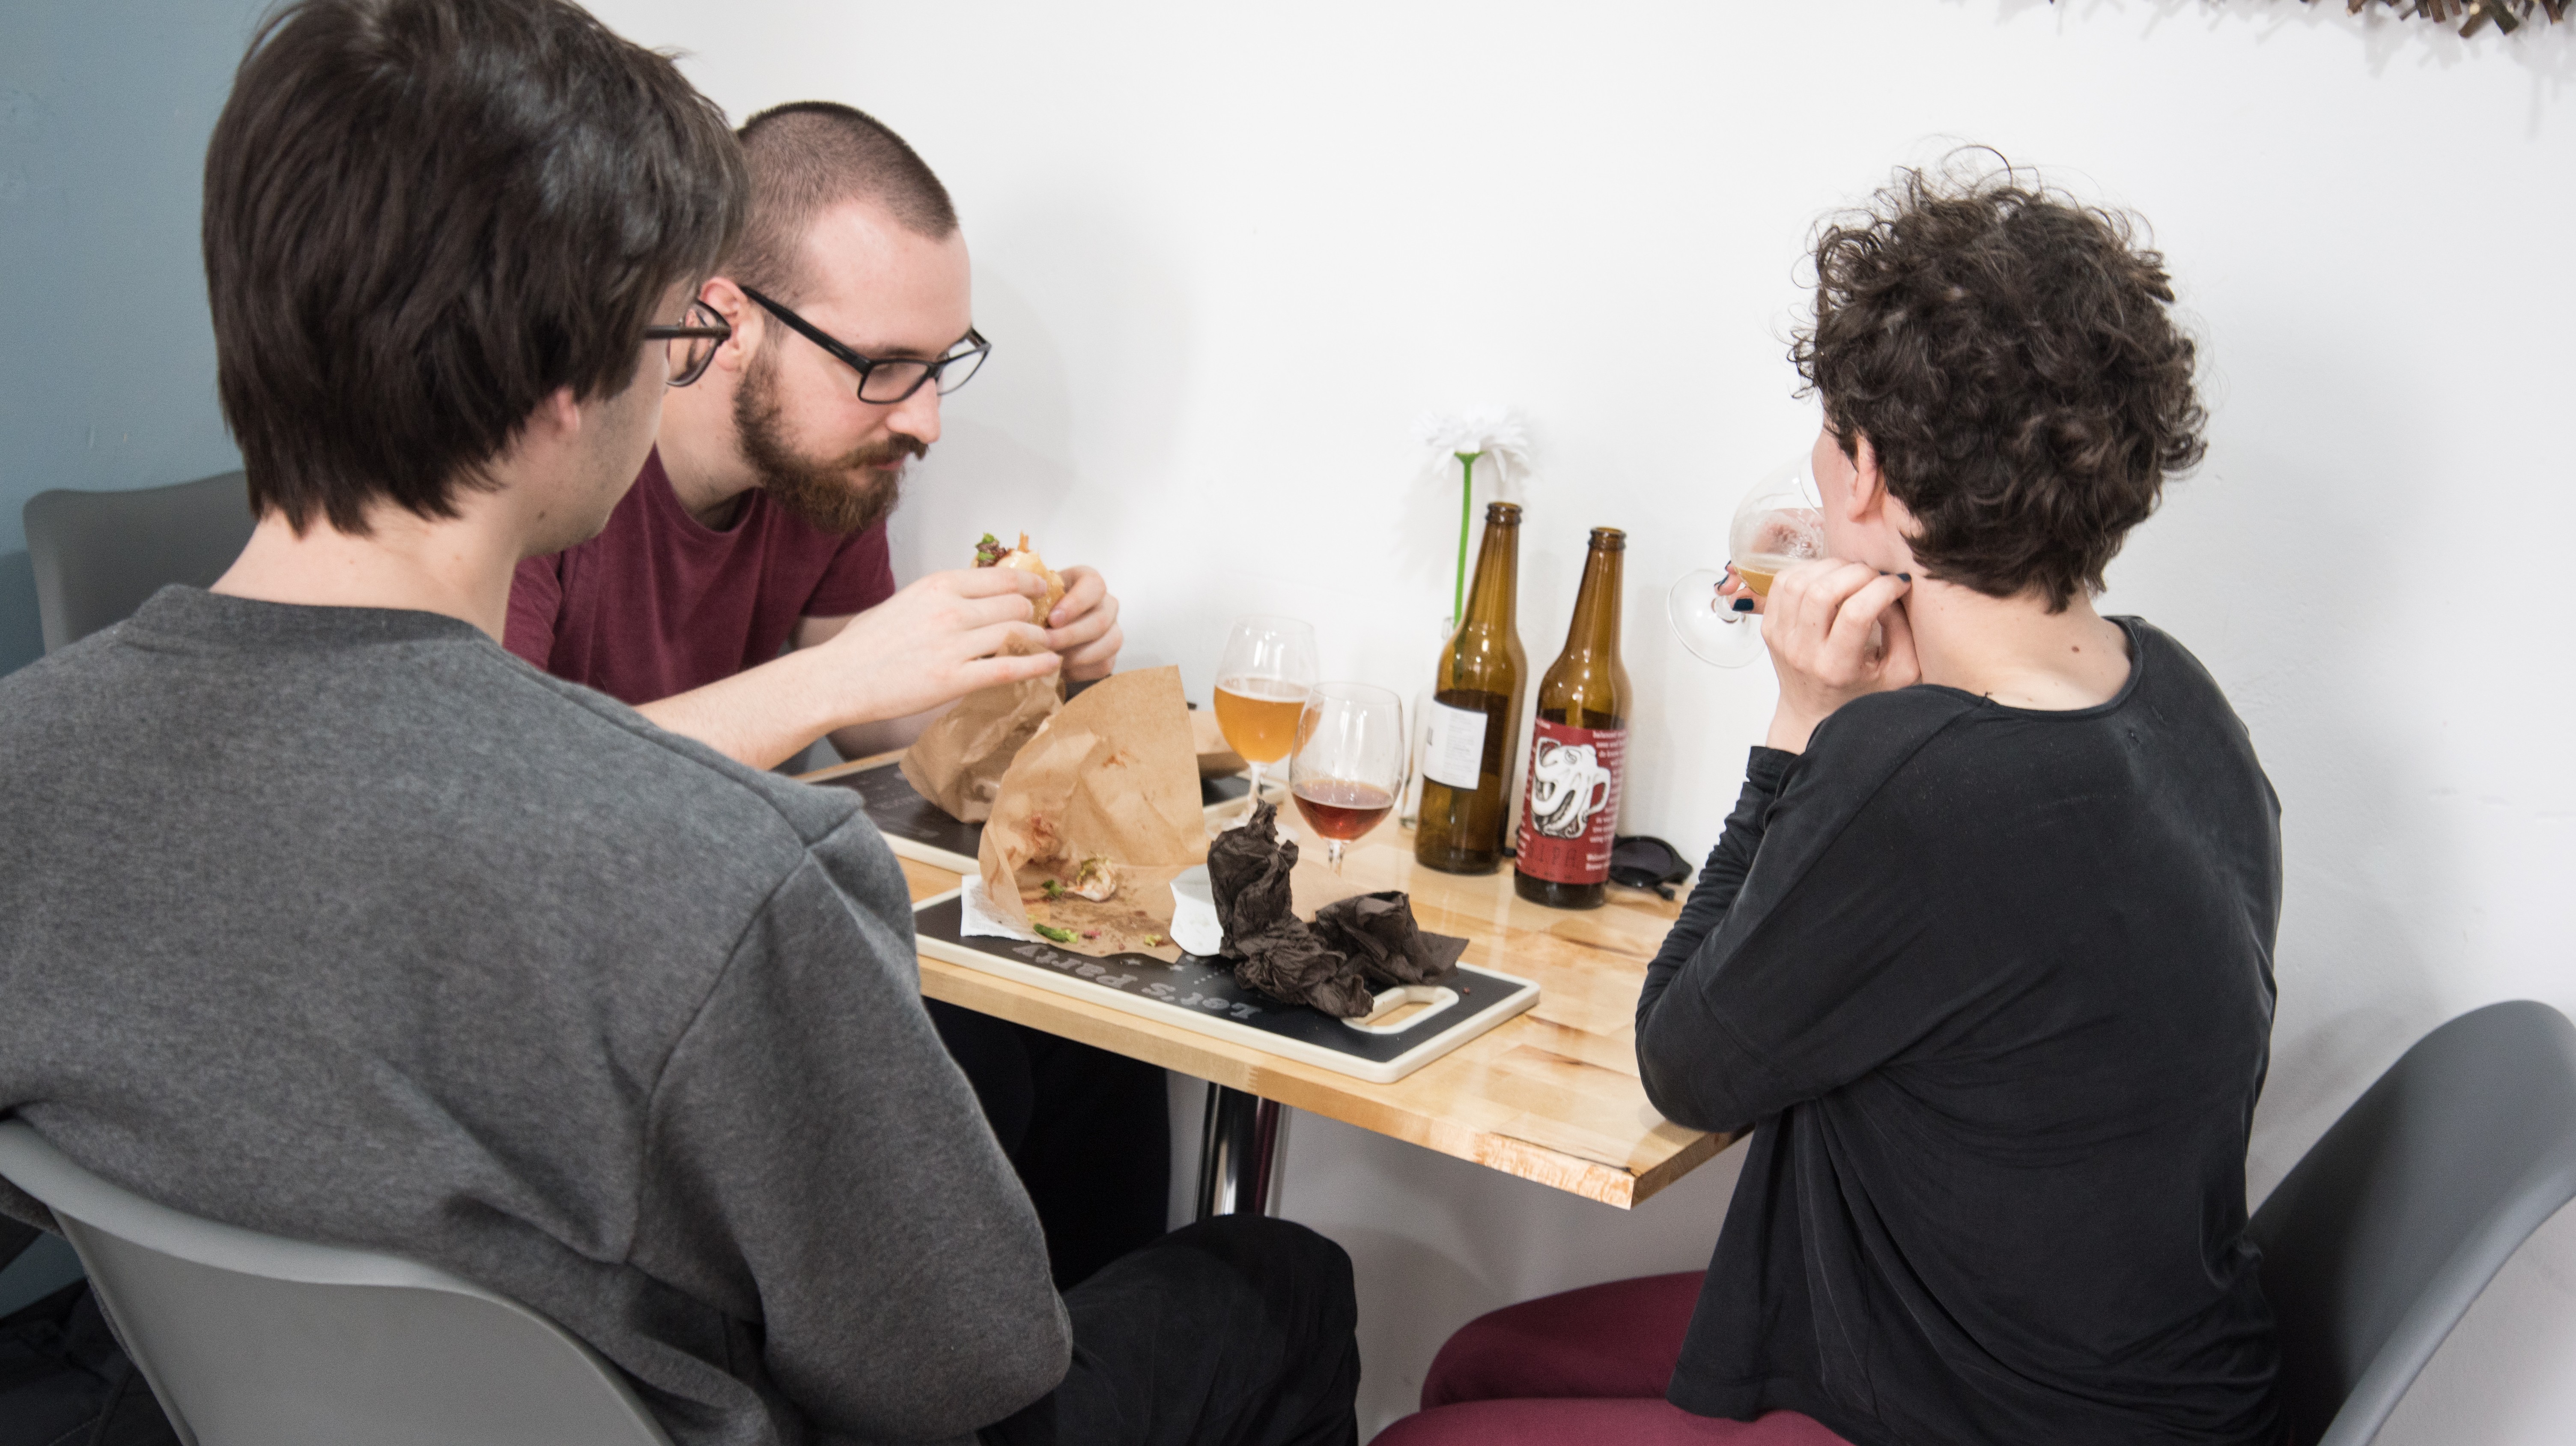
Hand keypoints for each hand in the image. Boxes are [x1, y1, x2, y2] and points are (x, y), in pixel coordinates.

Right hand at [814, 568, 1058, 724]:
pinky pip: (1010, 668)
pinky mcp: (954, 679)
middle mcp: (951, 609)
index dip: (1030, 584)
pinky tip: (1051, 665)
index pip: (1002, 577)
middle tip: (1043, 626)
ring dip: (1039, 641)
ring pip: (1019, 634)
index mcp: (938, 585)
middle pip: (1016, 605)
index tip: (1041, 590)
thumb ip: (941, 598)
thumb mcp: (905, 602)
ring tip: (1048, 647)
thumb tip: (973, 597)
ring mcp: (954, 644)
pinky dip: (1037, 666)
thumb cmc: (865, 644)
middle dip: (1035, 615)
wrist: (838, 678)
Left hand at [1044, 565, 1122, 681]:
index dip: (1076, 603)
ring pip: (1109, 643)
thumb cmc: (1036, 608)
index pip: (1094, 586)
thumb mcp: (1034, 595)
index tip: (1052, 619)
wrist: (1042, 631)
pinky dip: (1080, 670)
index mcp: (1089, 582)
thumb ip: (1033, 596)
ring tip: (1050, 659)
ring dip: (1077, 655)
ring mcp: (1113, 631)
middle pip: (1101, 620)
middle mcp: (1107, 604)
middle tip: (1045, 643)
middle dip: (1070, 635)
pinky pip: (1104, 665)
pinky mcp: (1110, 656)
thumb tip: (1024, 608)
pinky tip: (1059, 669)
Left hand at [1760, 561, 1918, 753]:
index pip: (1856, 614)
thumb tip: (1889, 592)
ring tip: (1853, 574)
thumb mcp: (1899, 673)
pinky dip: (1807, 569)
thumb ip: (1904, 633)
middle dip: (1858, 572)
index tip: (1899, 584)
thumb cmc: (1860, 693)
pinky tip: (1828, 577)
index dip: (1882, 589)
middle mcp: (1803, 653)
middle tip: (1875, 577)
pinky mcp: (1769, 626)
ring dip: (1832, 567)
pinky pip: (1782, 582)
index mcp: (1836, 668)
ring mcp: (1781, 638)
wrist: (1812, 712)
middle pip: (1823, 591)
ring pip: (1799, 581)